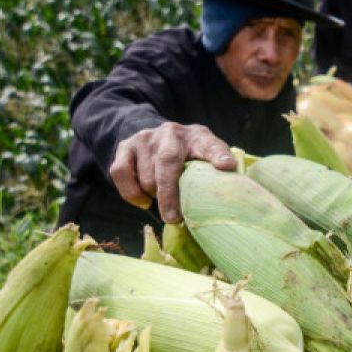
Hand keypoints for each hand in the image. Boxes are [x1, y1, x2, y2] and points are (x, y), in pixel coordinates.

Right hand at [110, 122, 235, 222]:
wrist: (157, 137)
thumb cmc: (188, 158)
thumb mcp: (205, 161)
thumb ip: (214, 176)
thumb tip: (230, 199)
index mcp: (199, 137)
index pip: (211, 145)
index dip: (219, 155)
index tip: (227, 166)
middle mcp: (172, 133)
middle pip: (168, 162)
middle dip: (170, 194)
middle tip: (174, 218)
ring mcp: (146, 138)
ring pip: (145, 176)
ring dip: (153, 195)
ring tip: (164, 200)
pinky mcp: (125, 146)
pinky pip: (121, 173)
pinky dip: (131, 193)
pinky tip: (144, 201)